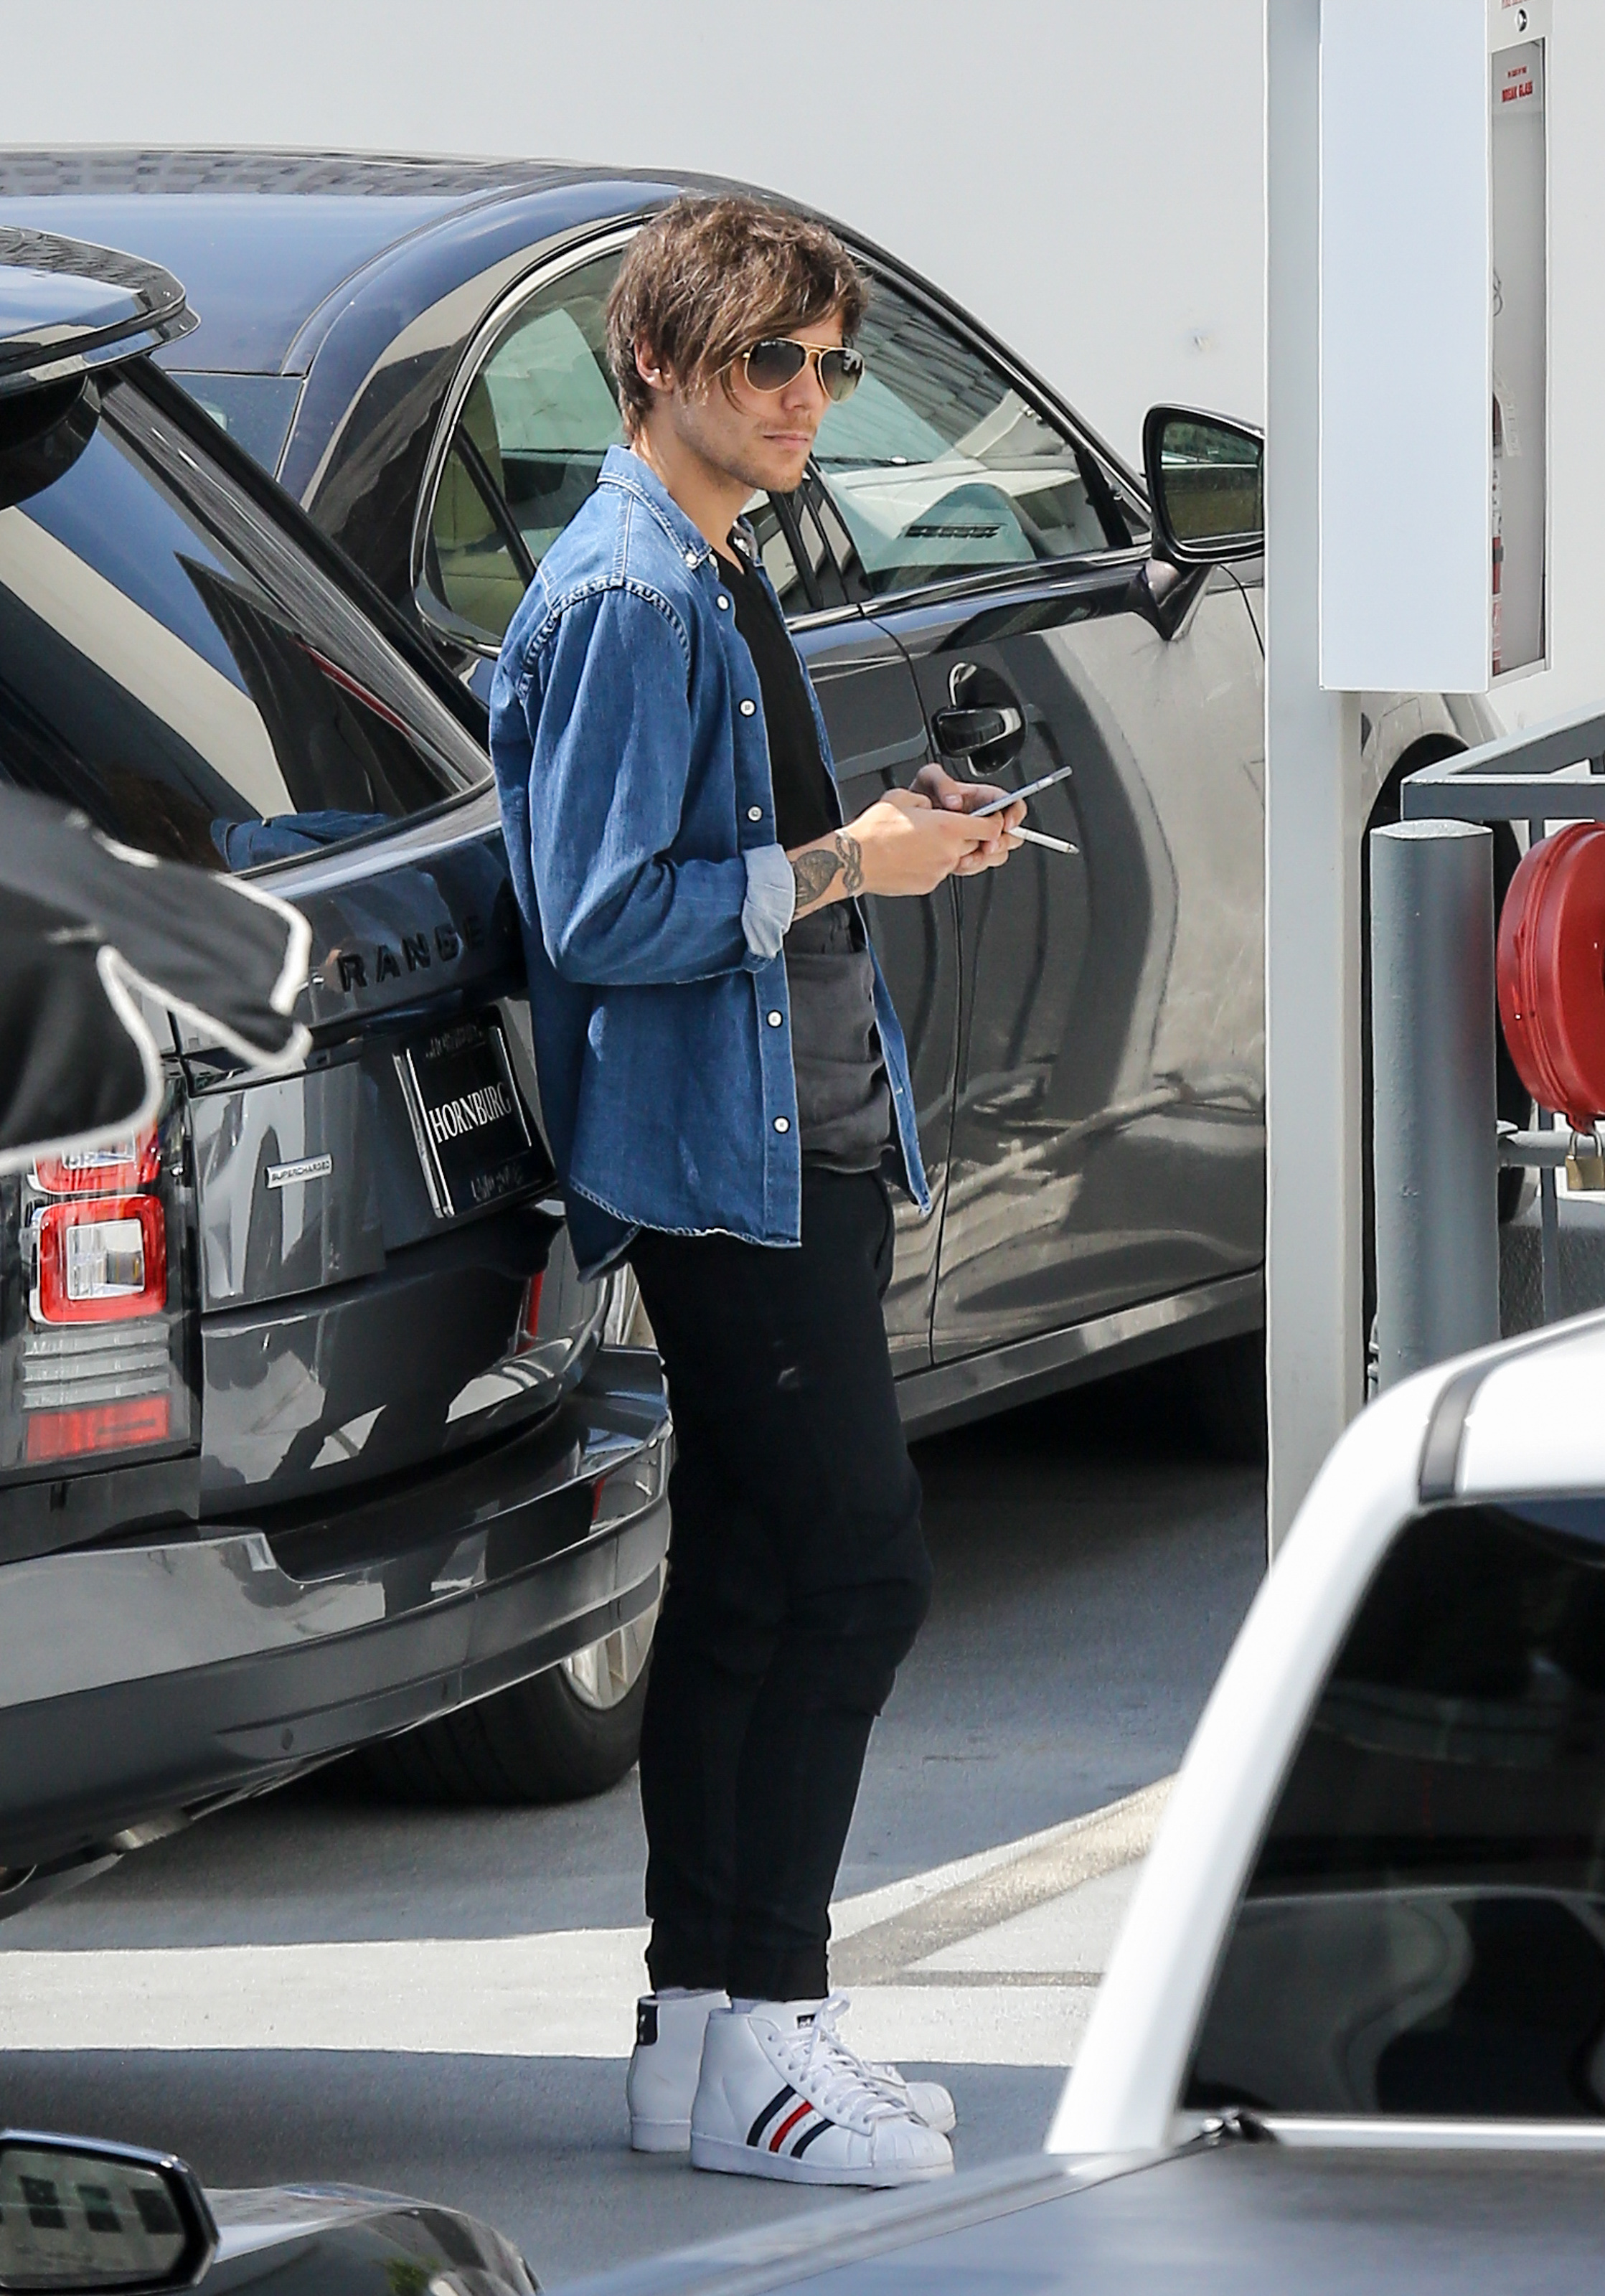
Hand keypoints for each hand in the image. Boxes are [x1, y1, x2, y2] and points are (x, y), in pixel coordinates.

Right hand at [787, 793, 992, 914]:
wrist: (855, 861)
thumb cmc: (874, 832)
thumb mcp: (903, 798)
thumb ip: (927, 801)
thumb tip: (932, 805)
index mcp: (948, 827)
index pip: (990, 827)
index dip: (994, 822)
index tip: (992, 820)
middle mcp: (948, 852)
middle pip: (976, 845)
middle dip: (970, 836)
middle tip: (951, 829)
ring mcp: (939, 871)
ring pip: (957, 859)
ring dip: (949, 850)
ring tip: (925, 842)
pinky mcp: (928, 884)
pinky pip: (940, 872)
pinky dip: (933, 864)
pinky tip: (914, 856)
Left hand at [910, 762, 1024, 875]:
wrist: (903, 821)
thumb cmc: (919, 796)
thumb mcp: (928, 779)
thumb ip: (942, 782)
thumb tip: (955, 802)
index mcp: (982, 799)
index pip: (1011, 805)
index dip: (1014, 815)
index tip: (1006, 824)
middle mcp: (983, 820)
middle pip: (1011, 834)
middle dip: (1003, 842)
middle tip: (988, 845)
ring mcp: (977, 840)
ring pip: (997, 853)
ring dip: (986, 858)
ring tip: (968, 856)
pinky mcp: (966, 855)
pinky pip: (978, 864)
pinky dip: (971, 866)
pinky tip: (958, 862)